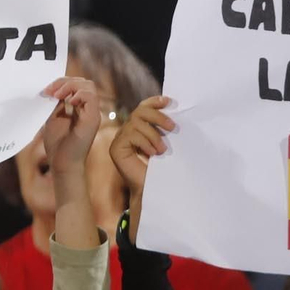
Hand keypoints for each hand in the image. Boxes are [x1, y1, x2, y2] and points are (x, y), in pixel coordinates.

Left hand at [38, 76, 101, 177]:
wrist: (61, 163)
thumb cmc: (57, 145)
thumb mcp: (54, 117)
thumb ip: (57, 103)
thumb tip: (55, 89)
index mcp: (80, 109)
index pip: (77, 85)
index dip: (61, 83)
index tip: (46, 91)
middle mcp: (89, 110)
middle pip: (84, 82)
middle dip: (65, 81)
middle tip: (50, 91)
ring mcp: (92, 114)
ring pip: (89, 86)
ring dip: (70, 86)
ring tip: (57, 95)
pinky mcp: (93, 119)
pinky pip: (91, 97)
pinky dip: (78, 95)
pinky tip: (67, 102)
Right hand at [107, 95, 175, 239]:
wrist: (155, 188)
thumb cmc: (164, 167)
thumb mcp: (167, 142)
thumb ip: (165, 126)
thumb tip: (173, 107)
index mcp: (140, 127)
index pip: (144, 107)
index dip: (154, 101)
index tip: (169, 101)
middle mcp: (127, 130)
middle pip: (140, 111)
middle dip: (158, 117)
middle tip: (173, 128)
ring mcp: (120, 139)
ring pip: (136, 122)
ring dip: (153, 134)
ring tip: (162, 150)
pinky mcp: (116, 148)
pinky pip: (130, 134)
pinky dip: (144, 142)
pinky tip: (152, 154)